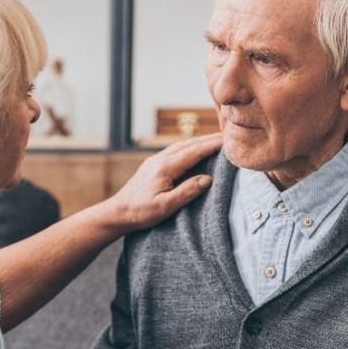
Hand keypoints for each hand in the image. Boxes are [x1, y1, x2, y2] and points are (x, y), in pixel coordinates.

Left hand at [100, 133, 222, 231]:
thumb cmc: (140, 212)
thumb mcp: (165, 207)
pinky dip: (190, 147)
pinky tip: (196, 150)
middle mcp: (160, 159)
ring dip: (200, 141)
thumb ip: (187, 192)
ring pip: (182, 145)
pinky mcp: (153, 164)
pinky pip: (176, 150)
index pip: (194, 151)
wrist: (118, 212)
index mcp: (165, 167)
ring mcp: (155, 160)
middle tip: (229, 136)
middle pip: (190, 143)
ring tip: (217, 141)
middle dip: (210, 139)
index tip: (229, 141)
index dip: (213, 145)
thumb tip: (208, 179)